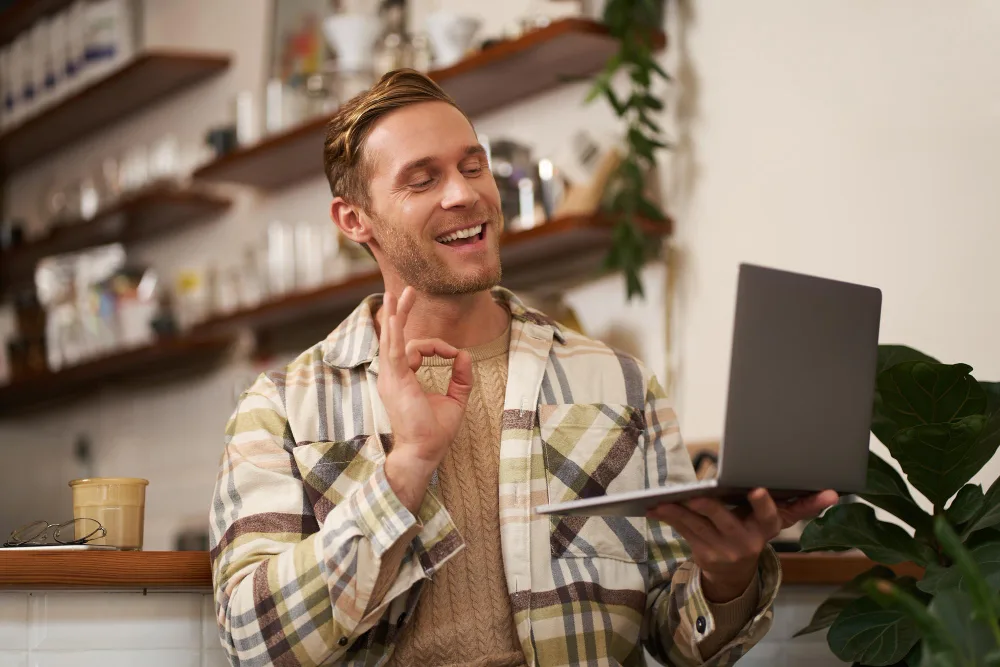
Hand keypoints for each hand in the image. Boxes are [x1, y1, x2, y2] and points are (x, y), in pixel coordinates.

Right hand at [377, 287, 473, 512]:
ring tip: (400, 293)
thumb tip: (466, 354)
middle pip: (394, 337)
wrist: (424, 452)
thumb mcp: (455, 400)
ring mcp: (391, 377)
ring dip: (397, 314)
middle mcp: (393, 375)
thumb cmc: (434, 432)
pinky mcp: (395, 380)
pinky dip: (394, 330)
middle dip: (399, 313)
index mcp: (403, 378)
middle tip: (405, 291)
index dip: (439, 347)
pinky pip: (393, 349)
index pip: (417, 349)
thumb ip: (461, 377)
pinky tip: (394, 313)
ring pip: (391, 338)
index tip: (456, 356)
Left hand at [647, 489, 838, 601]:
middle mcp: (746, 542)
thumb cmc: (756, 532)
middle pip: (725, 521)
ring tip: (662, 500)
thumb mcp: (779, 521)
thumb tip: (835, 492)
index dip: (763, 504)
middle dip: (710, 507)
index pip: (769, 517)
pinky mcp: (702, 552)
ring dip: (678, 513)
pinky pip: (683, 532)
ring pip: (698, 527)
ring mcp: (723, 549)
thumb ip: (803, 505)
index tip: (758, 490)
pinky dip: (668, 518)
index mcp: (766, 529)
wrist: (735, 574)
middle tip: (698, 495)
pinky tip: (654, 508)